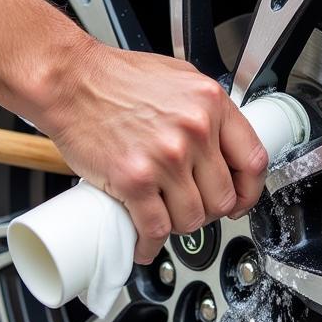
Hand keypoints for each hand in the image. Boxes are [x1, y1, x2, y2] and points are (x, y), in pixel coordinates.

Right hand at [40, 41, 268, 264]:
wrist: (69, 81)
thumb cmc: (114, 79)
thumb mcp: (177, 78)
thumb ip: (204, 110)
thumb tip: (220, 143)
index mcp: (210, 104)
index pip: (253, 161)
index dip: (249, 190)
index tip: (239, 199)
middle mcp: (194, 131)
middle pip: (223, 198)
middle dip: (209, 211)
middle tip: (193, 208)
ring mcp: (166, 158)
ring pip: (192, 218)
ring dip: (179, 226)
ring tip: (164, 218)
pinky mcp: (134, 179)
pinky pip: (155, 227)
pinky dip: (150, 243)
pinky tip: (145, 241)